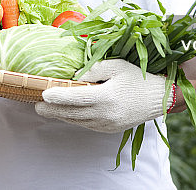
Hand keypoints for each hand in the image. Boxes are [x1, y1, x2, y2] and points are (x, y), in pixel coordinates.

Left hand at [34, 59, 166, 132]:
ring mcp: (107, 124)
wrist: (159, 99)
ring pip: (77, 121)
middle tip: (36, 106)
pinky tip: (65, 113)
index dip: (57, 96)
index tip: (43, 94)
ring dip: (60, 116)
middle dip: (52, 110)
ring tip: (46, 109)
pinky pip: (86, 124)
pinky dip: (74, 119)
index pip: (75, 98)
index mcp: (107, 97)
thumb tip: (76, 76)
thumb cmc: (138, 78)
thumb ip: (94, 69)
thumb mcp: (117, 65)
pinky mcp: (109, 129)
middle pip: (72, 114)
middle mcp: (105, 114)